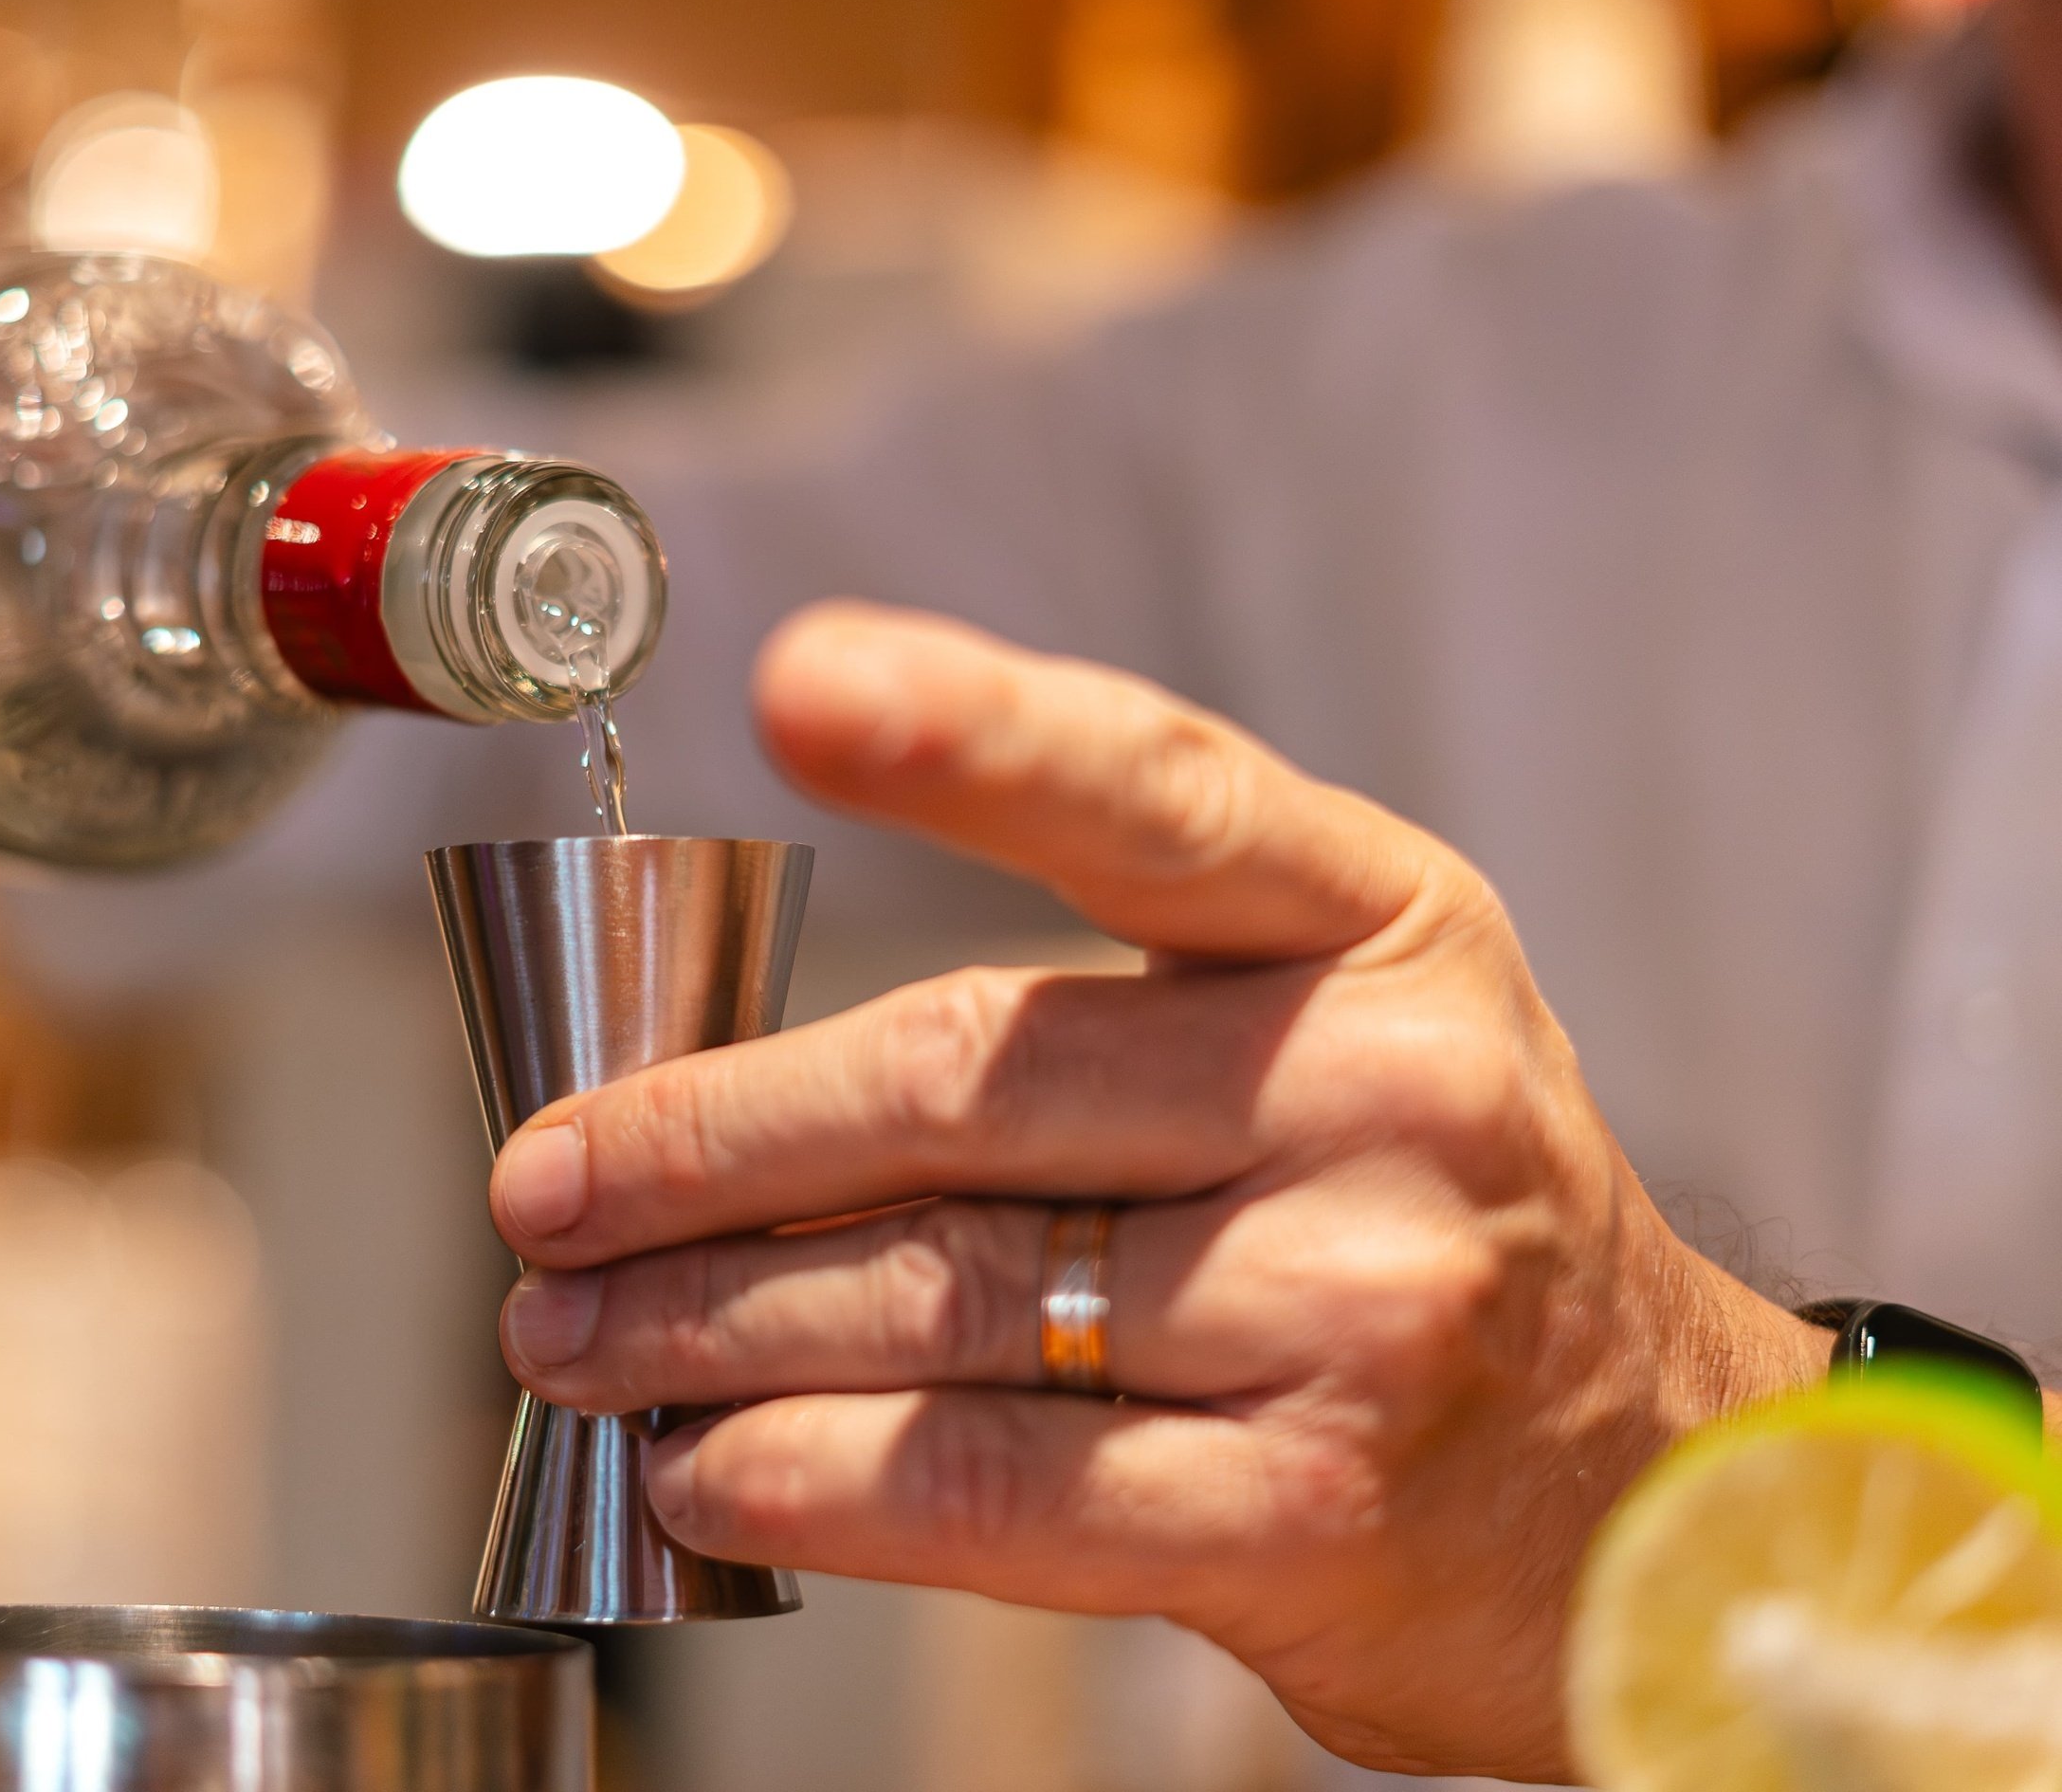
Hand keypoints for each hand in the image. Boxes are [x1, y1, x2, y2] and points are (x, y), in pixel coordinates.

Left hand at [488, 601, 1830, 1779]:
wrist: (1644, 1486)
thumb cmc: (1412, 1228)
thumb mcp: (1316, 1044)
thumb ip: (1073, 1025)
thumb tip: (719, 1091)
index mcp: (1374, 922)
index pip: (1149, 793)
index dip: (968, 732)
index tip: (797, 680)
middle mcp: (1385, 1085)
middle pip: (964, 1080)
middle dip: (702, 1141)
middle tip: (540, 1184)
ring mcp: (1365, 1300)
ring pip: (941, 1289)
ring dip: (706, 1323)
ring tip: (569, 1335)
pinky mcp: (1317, 1506)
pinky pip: (992, 1482)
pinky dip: (810, 1478)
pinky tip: (701, 1470)